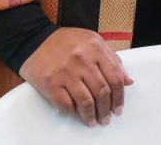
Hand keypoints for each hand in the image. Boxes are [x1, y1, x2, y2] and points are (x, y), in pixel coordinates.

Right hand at [19, 27, 133, 126]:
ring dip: (90, 115)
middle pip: (102, 91)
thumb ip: (112, 59)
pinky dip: (71, 112)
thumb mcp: (93, 41)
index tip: (118, 108)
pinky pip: (65, 104)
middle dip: (106, 109)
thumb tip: (128, 81)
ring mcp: (66, 72)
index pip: (115, 77)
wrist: (32, 40)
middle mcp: (82, 60)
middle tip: (106, 119)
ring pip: (85, 101)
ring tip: (92, 121)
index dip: (119, 97)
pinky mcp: (50, 83)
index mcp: (96, 48)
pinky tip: (74, 113)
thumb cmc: (65, 41)